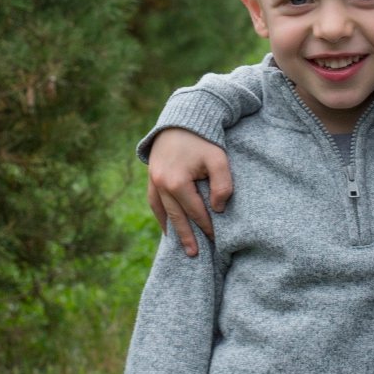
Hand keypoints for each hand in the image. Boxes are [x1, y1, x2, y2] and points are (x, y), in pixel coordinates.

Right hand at [145, 128, 232, 256]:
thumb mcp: (219, 159)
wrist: (182, 118)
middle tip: (195, 255)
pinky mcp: (151, 176)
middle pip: (177, 217)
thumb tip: (217, 209)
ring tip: (178, 245)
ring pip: (162, 211)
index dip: (207, 227)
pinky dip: (160, 215)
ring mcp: (153, 181)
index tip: (216, 241)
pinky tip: (166, 224)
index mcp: (177, 183)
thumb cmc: (203, 139)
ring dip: (171, 228)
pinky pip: (154, 202)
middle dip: (187, 236)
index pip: (195, 212)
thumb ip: (222, 185)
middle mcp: (161, 185)